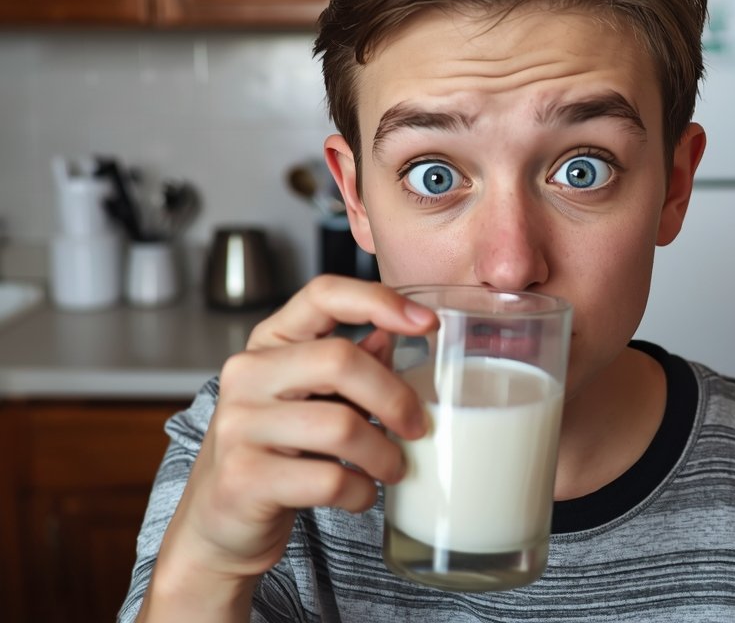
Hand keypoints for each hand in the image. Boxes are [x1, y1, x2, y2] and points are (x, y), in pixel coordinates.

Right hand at [140, 276, 435, 617]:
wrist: (222, 524)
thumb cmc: (277, 452)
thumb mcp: (312, 399)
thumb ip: (351, 367)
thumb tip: (393, 336)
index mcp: (269, 342)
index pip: (323, 294)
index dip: (379, 300)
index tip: (427, 322)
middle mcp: (247, 374)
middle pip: (341, 360)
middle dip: (395, 397)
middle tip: (417, 427)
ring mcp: (239, 425)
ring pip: (341, 426)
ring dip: (384, 454)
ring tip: (392, 469)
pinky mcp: (244, 479)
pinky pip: (329, 479)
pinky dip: (361, 492)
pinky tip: (360, 494)